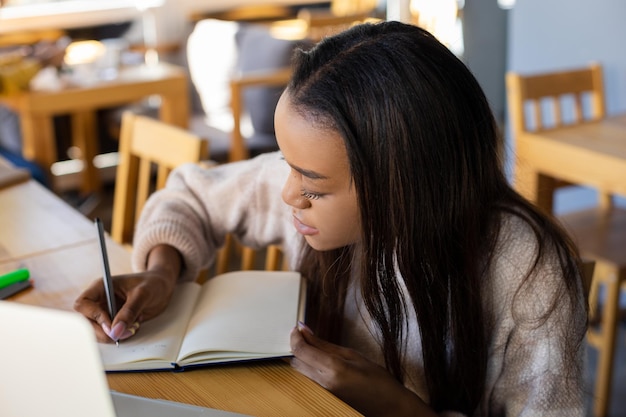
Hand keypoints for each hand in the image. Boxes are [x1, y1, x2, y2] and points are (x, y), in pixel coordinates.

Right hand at [74, 269, 174, 342]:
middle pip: (86, 321)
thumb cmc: (152, 284)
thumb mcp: (143, 294)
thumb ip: (129, 311)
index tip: (110, 324)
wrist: (162, 287)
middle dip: (102, 332)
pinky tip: (133, 328)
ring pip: (97, 331)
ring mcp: (105, 312)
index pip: (83, 304)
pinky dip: (120, 335)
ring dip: (113, 335)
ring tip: (133, 328)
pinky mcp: (113, 321)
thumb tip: (116, 331)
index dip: (93, 316)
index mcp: (101, 287)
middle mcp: (99, 300)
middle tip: (121, 335)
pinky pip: (109, 334)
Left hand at [290, 323, 436, 416]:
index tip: (297, 328)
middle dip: (297, 346)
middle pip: (295, 361)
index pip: (301, 350)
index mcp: (333, 369)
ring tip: (313, 347)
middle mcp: (324, 383)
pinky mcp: (323, 398)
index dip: (295, 337)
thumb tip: (306, 331)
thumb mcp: (353, 355)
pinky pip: (306, 380)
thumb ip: (325, 344)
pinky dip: (306, 368)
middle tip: (306, 335)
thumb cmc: (378, 380)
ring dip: (301, 358)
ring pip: (299, 372)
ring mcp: (322, 393)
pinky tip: (317, 361)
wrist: (389, 407)